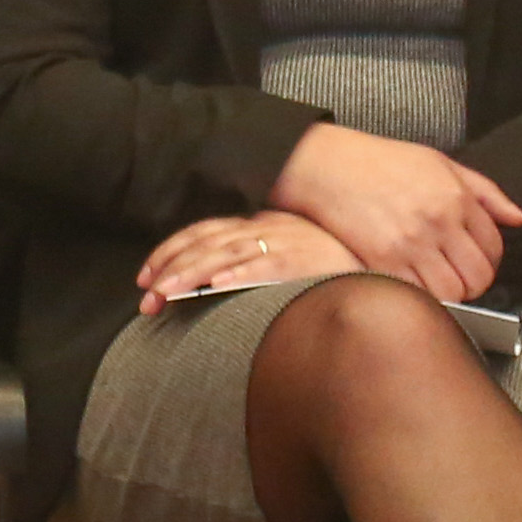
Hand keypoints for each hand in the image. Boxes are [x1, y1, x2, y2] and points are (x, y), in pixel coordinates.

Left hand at [135, 211, 362, 302]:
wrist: (377, 275)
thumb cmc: (329, 272)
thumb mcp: (285, 258)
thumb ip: (249, 266)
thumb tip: (205, 287)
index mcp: (262, 223)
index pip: (205, 231)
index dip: (170, 251)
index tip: (144, 278)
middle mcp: (270, 227)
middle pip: (208, 242)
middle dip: (171, 269)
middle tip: (146, 298)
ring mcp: (288, 241)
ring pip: (228, 253)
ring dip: (193, 273)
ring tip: (166, 293)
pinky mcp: (308, 260)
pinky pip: (268, 266)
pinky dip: (242, 273)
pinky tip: (217, 284)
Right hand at [265, 125, 516, 301]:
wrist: (326, 164)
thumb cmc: (380, 161)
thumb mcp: (439, 162)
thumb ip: (484, 192)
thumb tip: (517, 219)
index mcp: (456, 196)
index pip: (493, 246)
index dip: (488, 263)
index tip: (473, 265)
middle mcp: (439, 220)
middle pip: (478, 276)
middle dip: (473, 286)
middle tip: (457, 282)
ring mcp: (411, 242)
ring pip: (452, 292)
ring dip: (448, 297)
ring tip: (434, 286)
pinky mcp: (382, 259)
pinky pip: (417, 295)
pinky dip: (419, 298)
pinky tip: (411, 286)